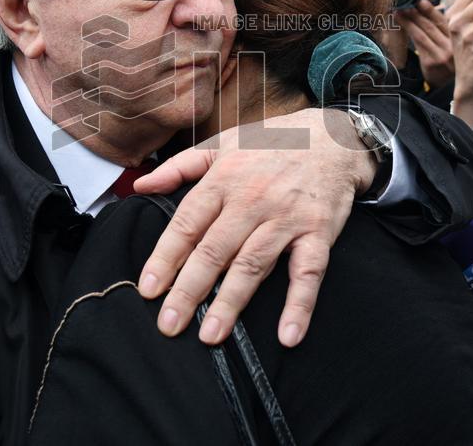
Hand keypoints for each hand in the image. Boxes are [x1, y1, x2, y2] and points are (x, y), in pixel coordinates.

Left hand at [135, 108, 375, 347]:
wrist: (333, 137)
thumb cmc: (271, 144)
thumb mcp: (222, 144)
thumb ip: (179, 166)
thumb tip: (139, 186)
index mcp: (224, 180)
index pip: (187, 223)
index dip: (165, 257)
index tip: (148, 289)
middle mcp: (252, 199)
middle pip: (214, 250)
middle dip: (189, 290)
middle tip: (169, 324)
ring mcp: (286, 217)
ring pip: (253, 264)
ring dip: (231, 302)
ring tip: (211, 335)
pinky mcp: (318, 232)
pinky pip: (309, 273)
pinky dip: (299, 305)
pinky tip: (287, 335)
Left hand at [397, 0, 454, 88]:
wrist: (449, 85)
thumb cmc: (449, 60)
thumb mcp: (453, 43)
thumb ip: (444, 28)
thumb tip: (428, 9)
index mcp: (459, 38)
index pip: (443, 21)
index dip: (431, 11)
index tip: (420, 1)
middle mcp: (452, 46)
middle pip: (431, 26)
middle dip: (416, 14)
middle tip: (404, 4)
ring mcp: (441, 55)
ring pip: (422, 34)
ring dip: (409, 22)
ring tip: (398, 13)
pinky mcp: (431, 62)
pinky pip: (418, 45)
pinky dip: (409, 34)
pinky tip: (402, 27)